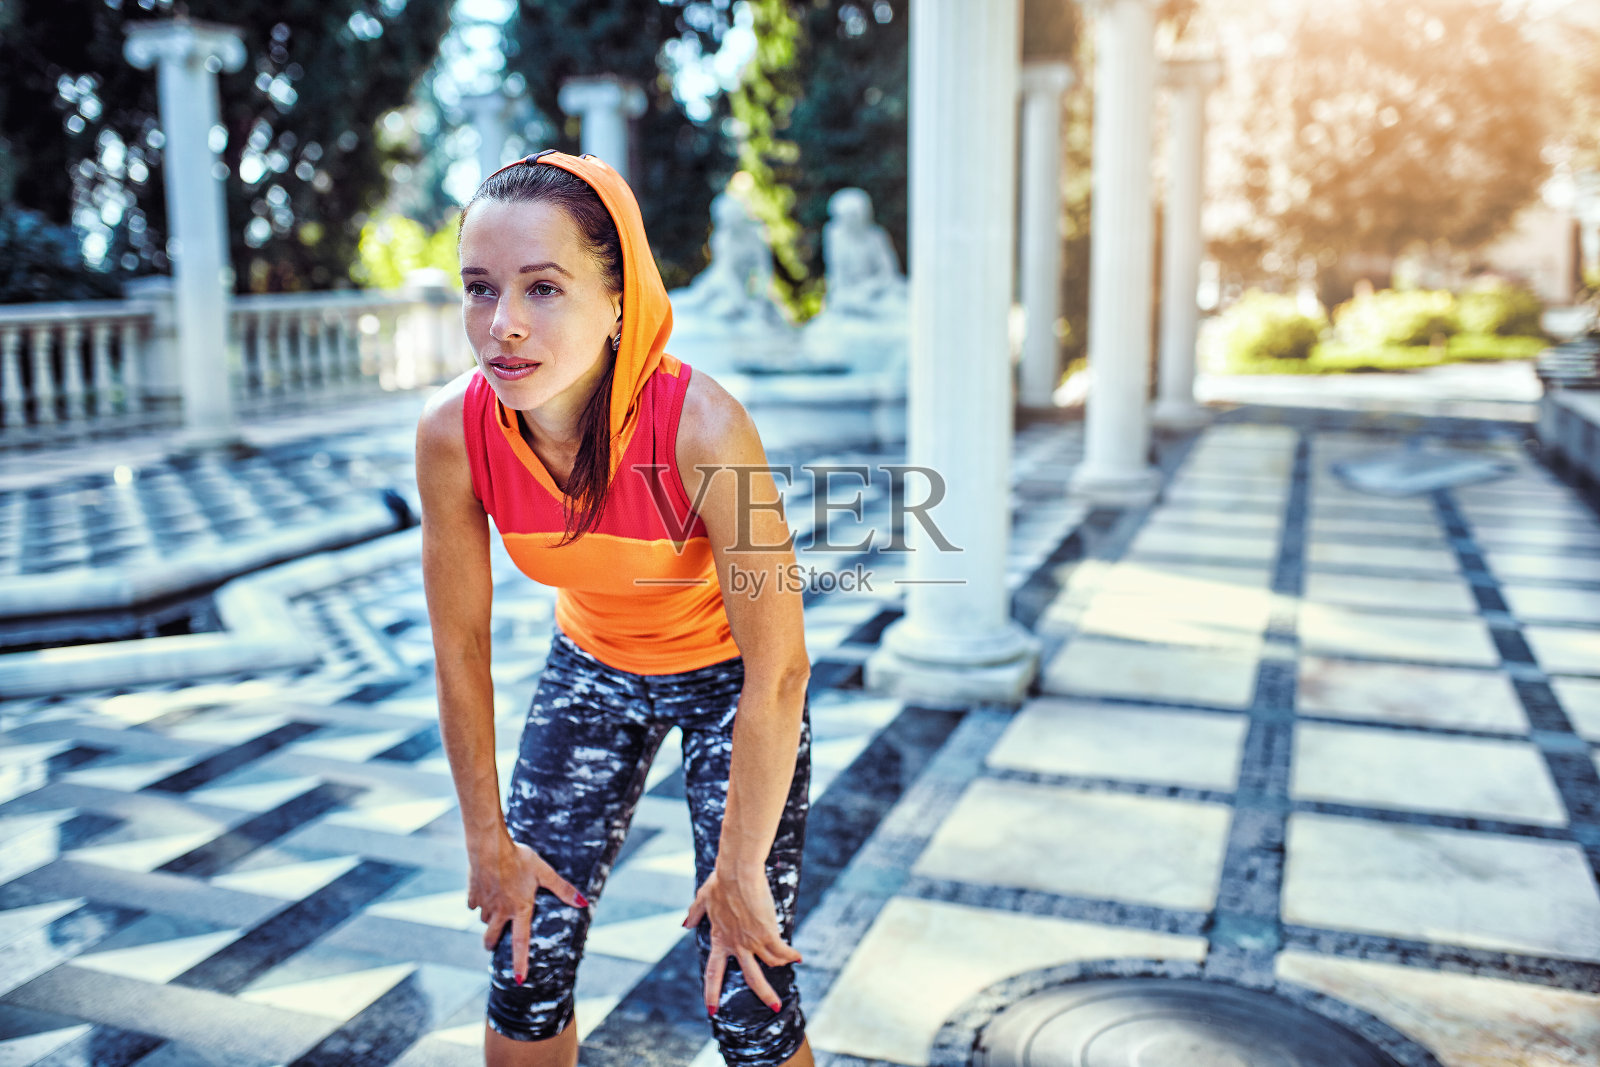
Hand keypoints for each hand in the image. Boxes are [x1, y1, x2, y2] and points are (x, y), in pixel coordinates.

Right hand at [467, 835, 588, 982]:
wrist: (489, 846)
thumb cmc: (519, 858)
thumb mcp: (544, 872)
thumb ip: (562, 888)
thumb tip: (583, 903)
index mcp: (519, 909)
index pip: (521, 942)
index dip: (521, 962)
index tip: (519, 979)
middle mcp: (500, 911)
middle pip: (492, 937)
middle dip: (492, 944)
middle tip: (492, 945)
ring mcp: (484, 904)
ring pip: (484, 919)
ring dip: (489, 918)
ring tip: (496, 906)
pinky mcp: (472, 895)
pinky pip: (474, 905)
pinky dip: (479, 902)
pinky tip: (485, 890)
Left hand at [681, 865, 801, 1016]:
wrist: (737, 873)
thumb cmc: (720, 882)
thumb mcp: (703, 898)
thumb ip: (695, 913)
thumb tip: (685, 924)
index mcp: (720, 939)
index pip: (713, 972)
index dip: (712, 992)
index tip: (712, 1010)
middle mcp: (737, 945)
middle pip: (752, 978)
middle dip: (765, 994)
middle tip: (774, 1007)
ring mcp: (753, 940)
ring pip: (772, 963)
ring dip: (781, 963)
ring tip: (787, 962)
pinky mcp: (767, 932)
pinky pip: (783, 950)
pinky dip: (791, 955)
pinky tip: (798, 956)